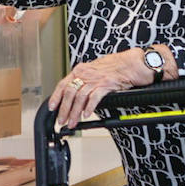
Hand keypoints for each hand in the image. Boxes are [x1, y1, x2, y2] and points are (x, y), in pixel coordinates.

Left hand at [49, 49, 166, 129]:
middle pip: (69, 93)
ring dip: (74, 112)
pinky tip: (87, 115)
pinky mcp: (106, 85)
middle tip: (62, 120)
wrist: (132, 63)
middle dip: (64, 110)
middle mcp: (86, 74)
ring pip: (79, 98)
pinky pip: (94, 98)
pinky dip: (89, 108)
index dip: (56, 97)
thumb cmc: (115, 67)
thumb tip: (73, 94)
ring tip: (73, 122)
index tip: (52, 107)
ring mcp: (96, 79)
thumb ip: (83, 80)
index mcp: (81, 70)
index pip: (63, 84)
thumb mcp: (94, 71)